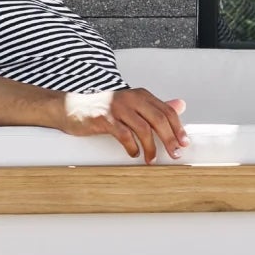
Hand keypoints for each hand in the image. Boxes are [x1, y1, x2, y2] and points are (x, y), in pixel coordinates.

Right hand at [61, 87, 187, 162]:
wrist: (70, 107)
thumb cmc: (103, 109)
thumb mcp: (132, 105)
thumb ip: (155, 107)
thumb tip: (181, 105)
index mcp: (140, 95)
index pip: (167, 111)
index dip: (178, 128)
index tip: (184, 143)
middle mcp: (131, 98)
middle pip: (159, 119)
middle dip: (169, 139)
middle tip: (175, 154)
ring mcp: (116, 107)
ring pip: (143, 129)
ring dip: (151, 147)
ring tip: (152, 159)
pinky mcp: (103, 118)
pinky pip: (124, 135)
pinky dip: (132, 147)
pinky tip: (134, 154)